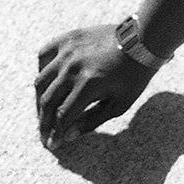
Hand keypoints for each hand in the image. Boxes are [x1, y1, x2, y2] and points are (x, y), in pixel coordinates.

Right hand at [36, 24, 156, 150]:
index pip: (62, 116)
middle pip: (48, 101)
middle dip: (43, 122)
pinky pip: (44, 56)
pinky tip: (47, 82)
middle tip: (43, 134)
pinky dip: (42, 71)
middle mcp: (74, 68)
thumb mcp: (119, 104)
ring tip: (43, 113)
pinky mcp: (67, 38)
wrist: (143, 40)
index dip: (55, 133)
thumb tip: (67, 136)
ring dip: (39, 100)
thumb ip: (92, 120)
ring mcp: (68, 51)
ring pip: (41, 81)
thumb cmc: (134, 75)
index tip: (51, 144)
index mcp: (89, 84)